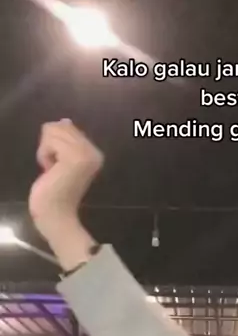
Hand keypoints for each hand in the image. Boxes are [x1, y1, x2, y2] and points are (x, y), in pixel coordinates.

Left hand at [29, 120, 101, 270]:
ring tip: (53, 171)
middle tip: (56, 169)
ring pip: (53, 131)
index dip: (55, 144)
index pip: (67, 127)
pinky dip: (44, 155)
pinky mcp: (73, 157)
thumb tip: (65, 120)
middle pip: (60, 126)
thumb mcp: (61, 160)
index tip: (60, 166)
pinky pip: (49, 141)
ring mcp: (85, 154)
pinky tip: (50, 171)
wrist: (57, 215)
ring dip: (46, 151)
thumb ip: (65, 140)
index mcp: (96, 154)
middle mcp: (95, 152)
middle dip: (50, 146)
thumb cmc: (56, 192)